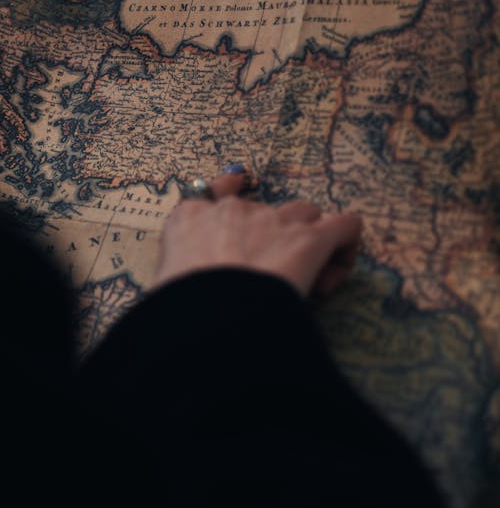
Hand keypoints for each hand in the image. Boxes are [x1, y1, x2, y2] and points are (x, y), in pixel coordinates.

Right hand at [153, 169, 361, 298]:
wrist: (207, 314)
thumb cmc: (177, 308)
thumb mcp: (161, 285)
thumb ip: (175, 276)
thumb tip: (181, 293)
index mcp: (189, 218)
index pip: (213, 193)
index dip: (232, 215)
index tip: (240, 241)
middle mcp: (233, 211)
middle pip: (264, 211)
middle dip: (273, 239)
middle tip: (272, 279)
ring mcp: (274, 220)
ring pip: (306, 213)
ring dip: (309, 238)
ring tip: (308, 277)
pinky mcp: (310, 238)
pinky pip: (345, 225)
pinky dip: (345, 245)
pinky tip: (336, 272)